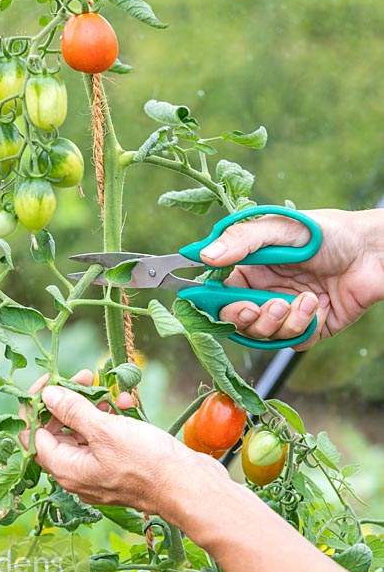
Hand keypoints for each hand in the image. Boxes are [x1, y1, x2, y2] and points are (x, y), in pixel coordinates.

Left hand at [27, 372, 230, 518]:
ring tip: (112, 391)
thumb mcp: (105, 431)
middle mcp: (79, 473)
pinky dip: (113, 419)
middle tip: (85, 376)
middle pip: (59, 431)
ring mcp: (101, 469)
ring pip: (85, 432)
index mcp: (67, 470)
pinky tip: (127, 402)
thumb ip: (73, 411)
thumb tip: (47, 395)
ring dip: (95, 407)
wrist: (189, 487)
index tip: (51, 380)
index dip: (38, 406)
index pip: (34, 435)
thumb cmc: (147, 463)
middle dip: (70, 401)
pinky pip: (107, 438)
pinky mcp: (121, 464)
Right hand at [201, 208, 383, 348]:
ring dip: (281, 320)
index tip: (226, 304)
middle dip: (249, 318)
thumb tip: (205, 255)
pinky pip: (292, 342)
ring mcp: (285, 312)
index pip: (220, 293)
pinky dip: (303, 326)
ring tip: (304, 298)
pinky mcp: (307, 329)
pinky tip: (317, 304)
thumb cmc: (328, 233)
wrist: (372, 253)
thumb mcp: (280, 228)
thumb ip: (242, 241)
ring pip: (264, 335)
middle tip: (262, 306)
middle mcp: (264, 292)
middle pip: (238, 321)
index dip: (216, 304)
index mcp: (251, 269)